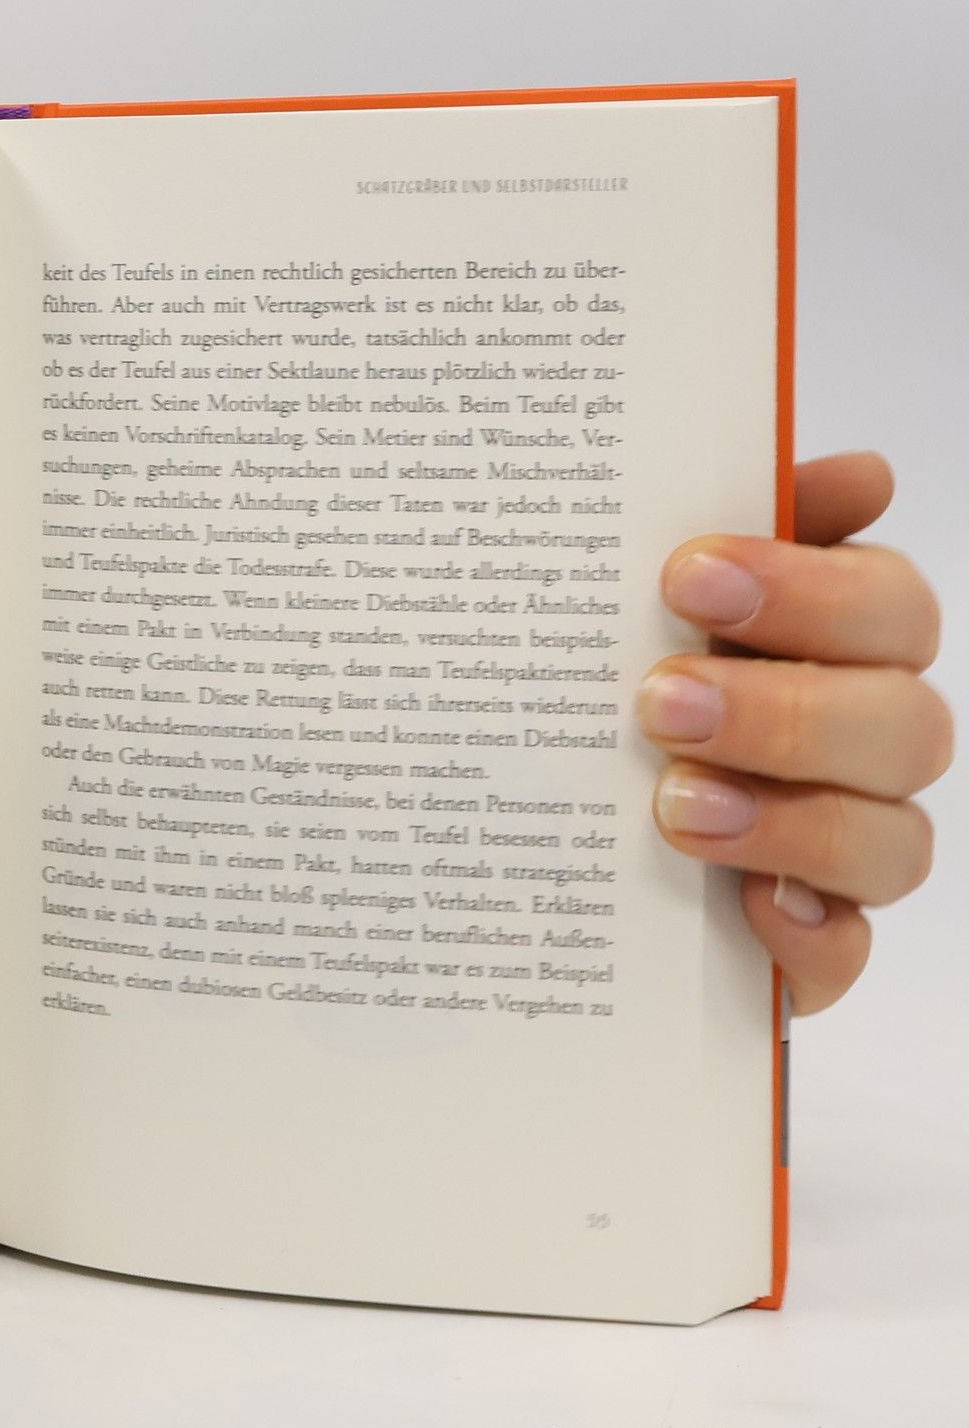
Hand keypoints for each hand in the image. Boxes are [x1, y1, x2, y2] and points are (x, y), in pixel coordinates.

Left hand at [638, 452, 950, 1012]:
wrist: (521, 840)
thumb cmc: (600, 697)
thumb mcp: (624, 610)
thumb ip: (717, 536)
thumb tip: (862, 474)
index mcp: (833, 650)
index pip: (889, 605)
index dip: (811, 587)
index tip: (689, 576)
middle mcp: (856, 748)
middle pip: (906, 723)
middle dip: (785, 709)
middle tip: (659, 700)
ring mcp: (838, 855)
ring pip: (892, 841)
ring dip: (790, 818)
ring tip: (674, 805)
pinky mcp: (805, 949)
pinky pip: (846, 953)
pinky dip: (809, 935)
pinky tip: (751, 907)